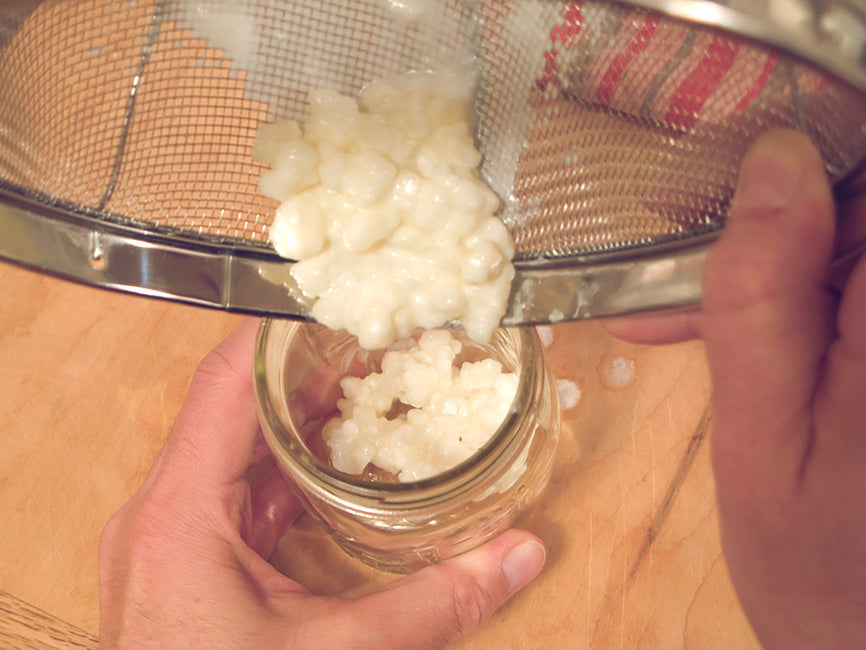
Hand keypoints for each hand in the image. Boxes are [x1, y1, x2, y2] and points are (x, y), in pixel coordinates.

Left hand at [98, 319, 545, 648]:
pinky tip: (330, 466)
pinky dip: (282, 470)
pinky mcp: (184, 564)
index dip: (277, 334)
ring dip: (292, 421)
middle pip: (230, 409)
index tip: (332, 303)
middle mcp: (160, 516)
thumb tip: (516, 556)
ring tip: (357, 390)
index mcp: (179, 517)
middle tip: (367, 345)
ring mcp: (168, 540)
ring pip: (231, 449)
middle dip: (301, 374)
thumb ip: (433, 604)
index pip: (224, 386)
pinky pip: (232, 492)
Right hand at [608, 130, 865, 647]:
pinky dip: (795, 300)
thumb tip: (773, 165)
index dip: (801, 157)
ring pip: (847, 247)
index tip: (714, 190)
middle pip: (858, 206)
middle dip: (768, 225)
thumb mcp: (764, 437)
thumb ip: (763, 298)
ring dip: (769, 267)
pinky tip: (729, 333)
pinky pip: (850, 292)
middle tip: (672, 280)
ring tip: (677, 315)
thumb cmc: (828, 573)